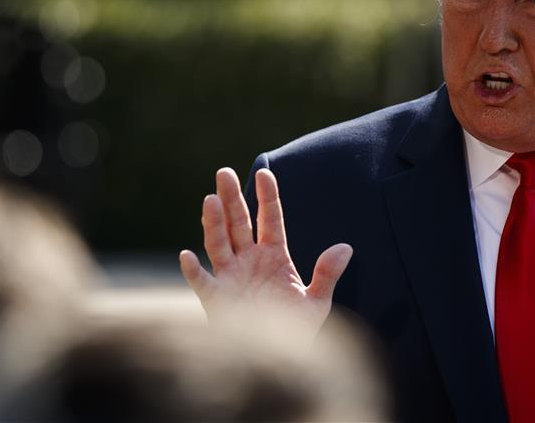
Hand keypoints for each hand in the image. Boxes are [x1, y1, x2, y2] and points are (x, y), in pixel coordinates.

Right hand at [180, 167, 352, 339]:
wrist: (276, 362)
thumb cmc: (295, 331)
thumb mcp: (316, 302)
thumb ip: (327, 274)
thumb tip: (346, 247)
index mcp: (273, 255)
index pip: (270, 219)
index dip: (267, 197)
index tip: (266, 172)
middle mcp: (249, 261)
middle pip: (238, 223)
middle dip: (231, 198)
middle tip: (223, 172)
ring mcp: (230, 278)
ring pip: (219, 243)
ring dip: (213, 223)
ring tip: (210, 199)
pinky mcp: (216, 300)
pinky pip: (203, 283)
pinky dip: (194, 271)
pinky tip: (188, 256)